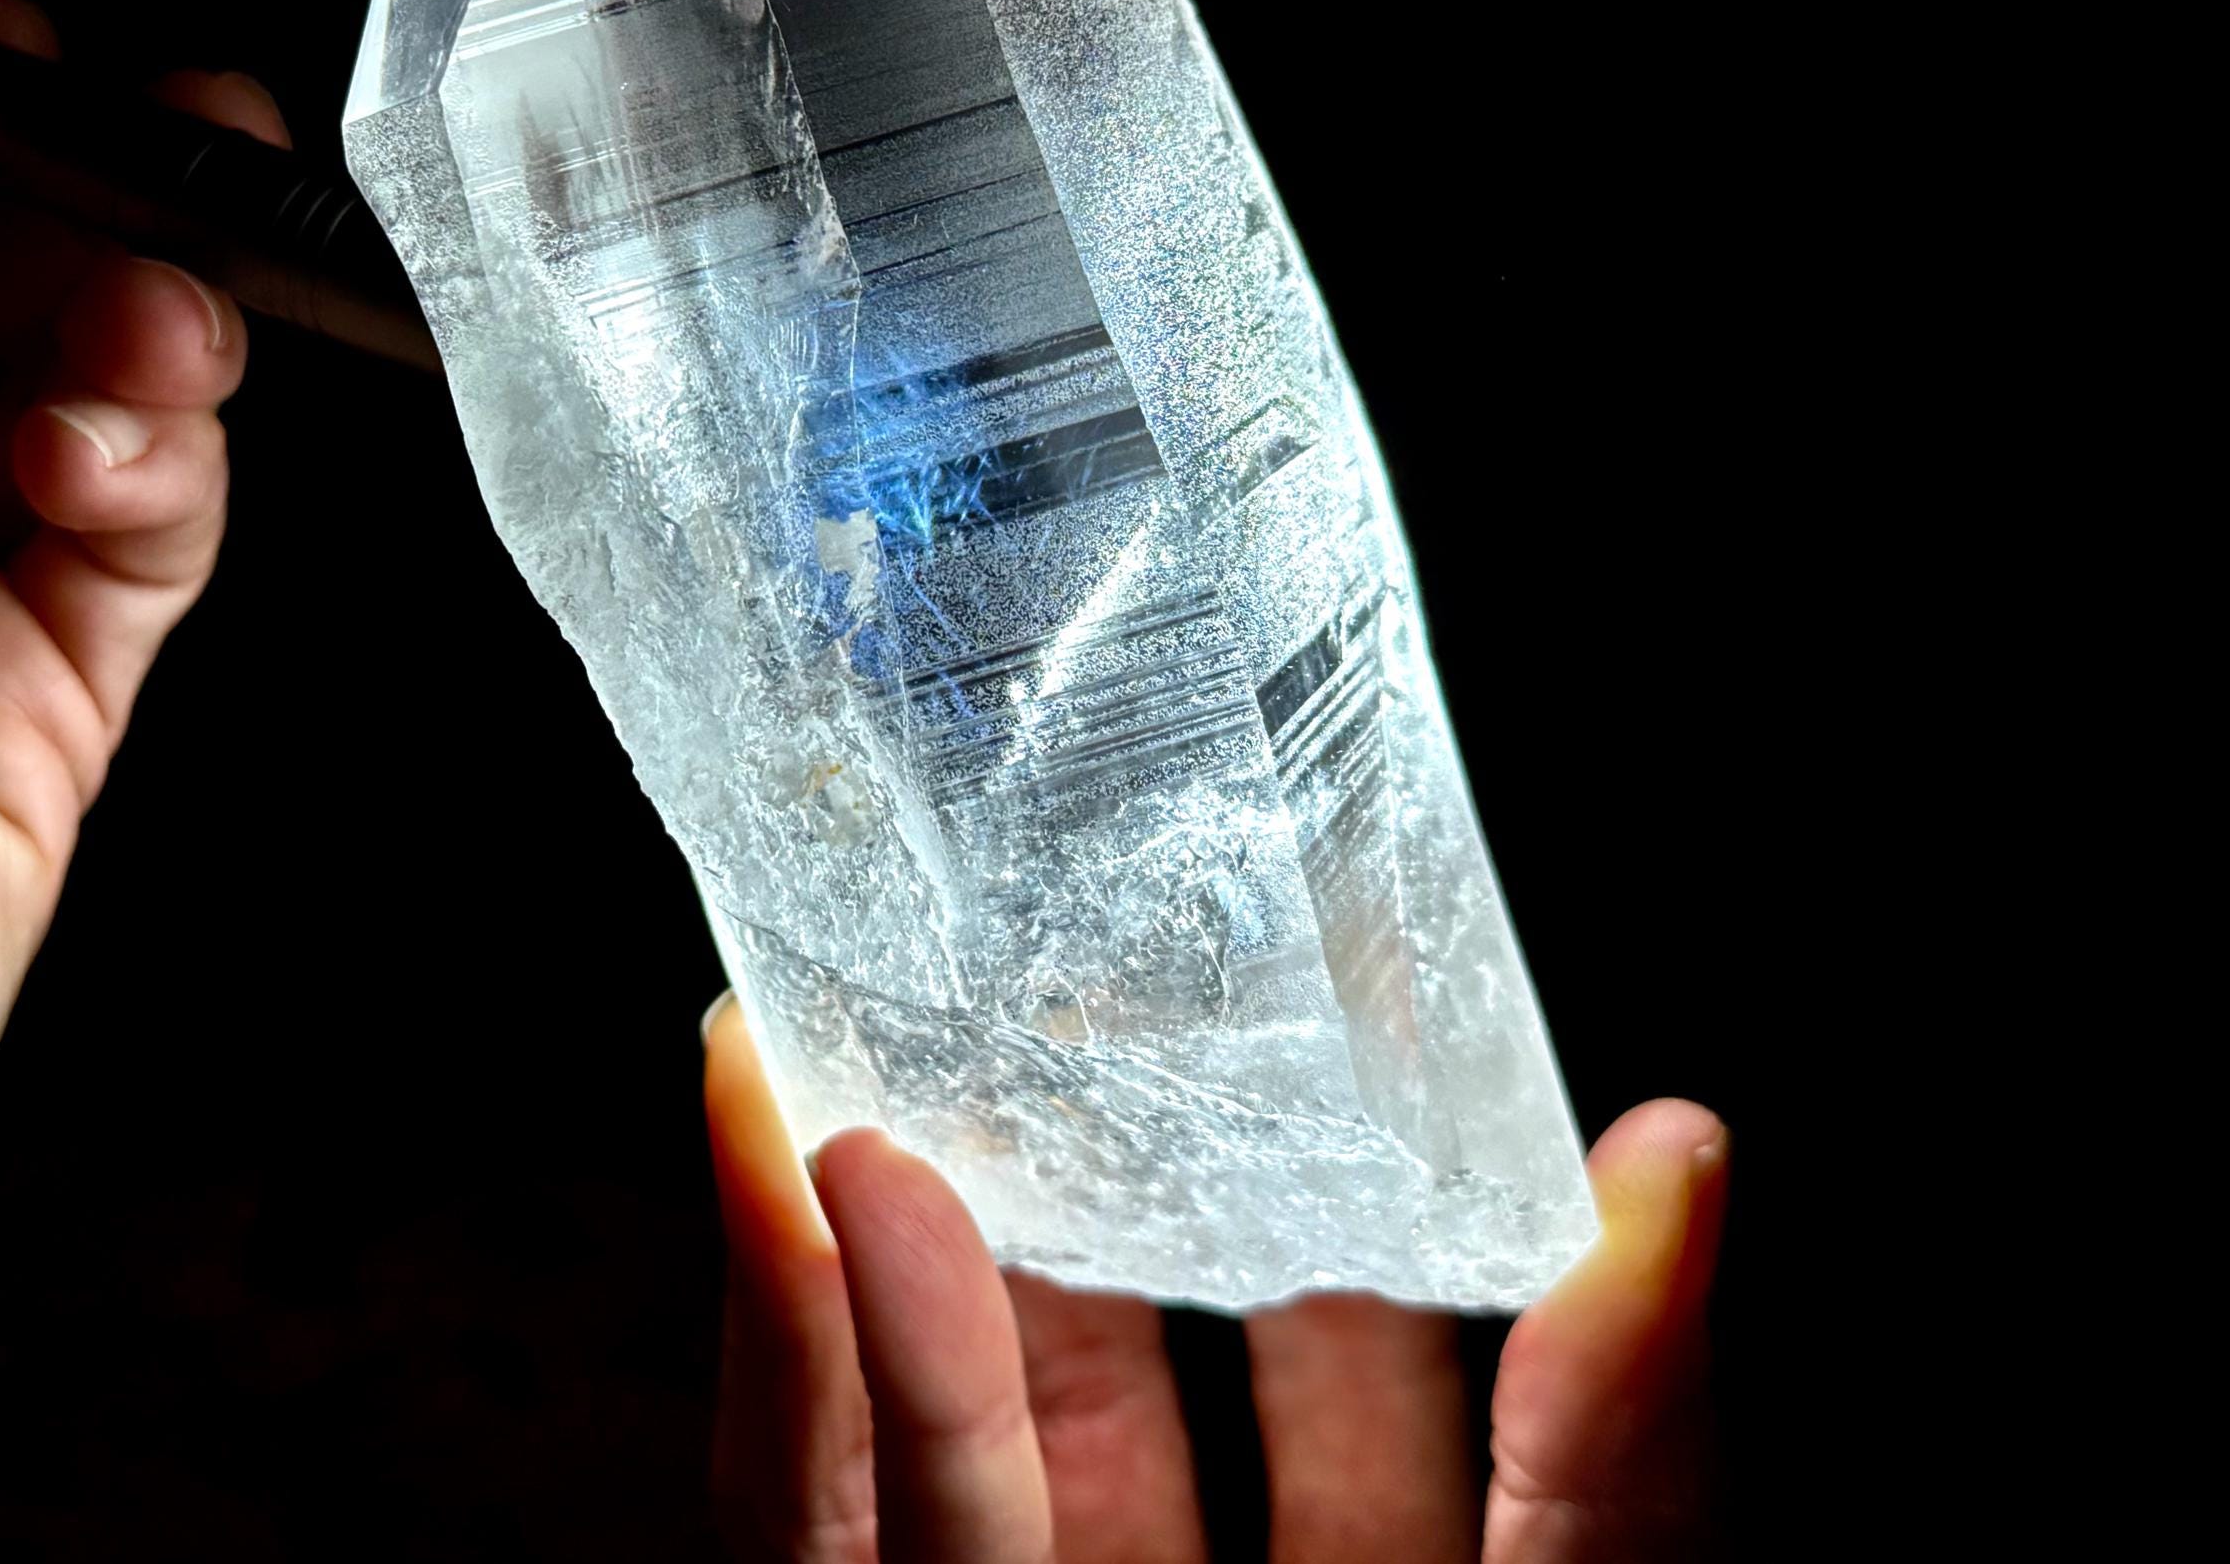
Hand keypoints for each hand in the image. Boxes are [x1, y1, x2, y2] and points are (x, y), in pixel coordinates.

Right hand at [703, 999, 1727, 1562]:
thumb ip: (1613, 1446)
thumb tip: (1675, 1157)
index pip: (1345, 1380)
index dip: (1306, 1179)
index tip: (1288, 992)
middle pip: (1101, 1382)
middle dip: (1044, 1168)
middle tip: (1014, 966)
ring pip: (914, 1432)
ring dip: (856, 1219)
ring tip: (843, 1017)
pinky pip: (832, 1526)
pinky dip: (798, 1348)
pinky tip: (798, 1171)